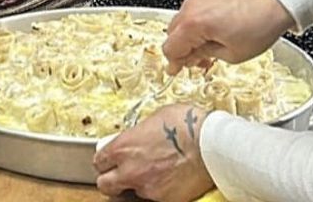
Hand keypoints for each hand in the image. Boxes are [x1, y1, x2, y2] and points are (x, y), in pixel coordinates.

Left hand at [93, 104, 214, 201]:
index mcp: (123, 147)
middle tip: (121, 174)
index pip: (99, 161)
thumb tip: (138, 136)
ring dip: (139, 184)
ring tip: (155, 174)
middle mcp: (131, 171)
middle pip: (105, 184)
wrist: (212, 145)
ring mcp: (148, 188)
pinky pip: (155, 198)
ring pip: (133, 192)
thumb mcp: (154, 118)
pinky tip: (169, 180)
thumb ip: (139, 132)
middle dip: (112, 179)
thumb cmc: (188, 125)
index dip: (105, 160)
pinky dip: (160, 191)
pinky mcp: (166, 200)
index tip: (111, 160)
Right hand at [163, 0, 295, 73]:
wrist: (277, 2)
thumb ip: (203, 56)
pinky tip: (216, 27)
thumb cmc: (260, 26)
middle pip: (172, 33)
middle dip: (183, 48)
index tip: (176, 69)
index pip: (170, 48)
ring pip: (182, 19)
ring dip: (190, 33)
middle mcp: (192, 6)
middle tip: (199, 60)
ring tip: (210, 43)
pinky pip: (194, 6)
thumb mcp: (232, 55)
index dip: (174, 63)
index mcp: (194, 24)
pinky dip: (199, 18)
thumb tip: (191, 57)